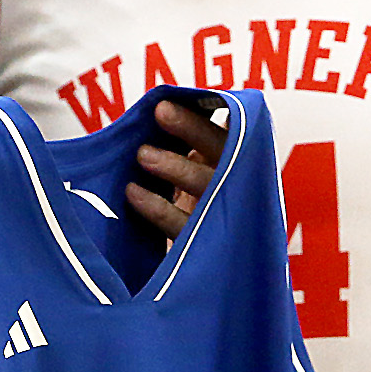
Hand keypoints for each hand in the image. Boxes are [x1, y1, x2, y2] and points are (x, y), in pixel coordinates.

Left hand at [125, 98, 226, 237]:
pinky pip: (180, 224)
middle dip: (193, 129)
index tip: (166, 105)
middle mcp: (238, 185)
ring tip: (142, 153)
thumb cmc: (195, 204)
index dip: (200, 118)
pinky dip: (155, 206)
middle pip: (224, 152)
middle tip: (161, 111)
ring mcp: (222, 215)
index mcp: (238, 160)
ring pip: (205, 186)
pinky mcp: (202, 245)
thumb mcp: (197, 168)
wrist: (202, 266)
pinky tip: (132, 191)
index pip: (227, 131)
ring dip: (175, 166)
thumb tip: (161, 108)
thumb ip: (189, 142)